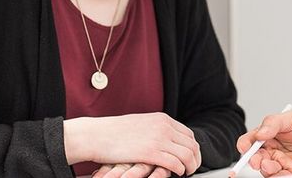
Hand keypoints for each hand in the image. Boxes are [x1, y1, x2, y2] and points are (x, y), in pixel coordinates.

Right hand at [63, 113, 201, 175]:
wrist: (96, 135)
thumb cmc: (114, 132)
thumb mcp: (140, 124)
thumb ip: (155, 129)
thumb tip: (164, 138)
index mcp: (162, 119)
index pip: (188, 134)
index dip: (192, 148)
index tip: (190, 157)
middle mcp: (164, 127)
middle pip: (192, 144)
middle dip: (195, 158)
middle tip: (192, 168)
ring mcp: (159, 139)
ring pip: (187, 155)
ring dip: (190, 166)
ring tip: (186, 173)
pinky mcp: (151, 153)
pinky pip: (175, 163)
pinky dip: (179, 170)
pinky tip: (176, 174)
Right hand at [236, 109, 291, 175]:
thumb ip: (273, 123)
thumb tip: (259, 134)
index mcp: (270, 136)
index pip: (251, 141)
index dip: (245, 145)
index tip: (244, 146)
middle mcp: (275, 151)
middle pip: (256, 158)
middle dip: (253, 160)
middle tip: (256, 159)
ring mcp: (284, 163)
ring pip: (268, 171)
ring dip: (265, 170)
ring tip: (270, 165)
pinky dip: (279, 177)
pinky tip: (281, 173)